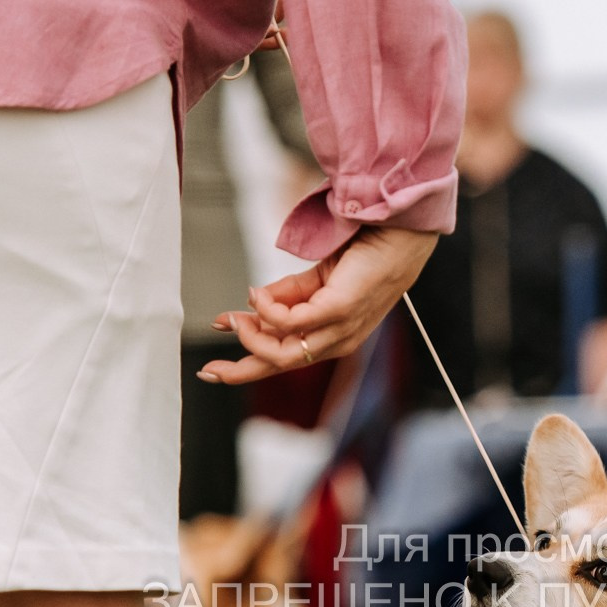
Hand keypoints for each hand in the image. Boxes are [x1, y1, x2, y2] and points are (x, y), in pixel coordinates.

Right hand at [200, 227, 438, 384]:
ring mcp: (339, 329)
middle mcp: (336, 341)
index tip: (215, 361)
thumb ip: (286, 295)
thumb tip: (250, 302)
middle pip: (280, 366)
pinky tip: (255, 295)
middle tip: (210, 367)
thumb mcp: (315, 281)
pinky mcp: (339, 310)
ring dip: (251, 334)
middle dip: (240, 370)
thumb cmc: (362, 257)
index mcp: (330, 338)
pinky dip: (267, 310)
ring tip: (236, 316)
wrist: (395, 236)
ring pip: (283, 352)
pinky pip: (292, 322)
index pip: (286, 360)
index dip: (248, 361)